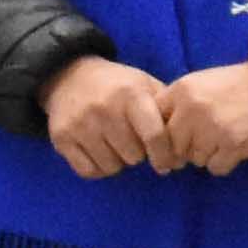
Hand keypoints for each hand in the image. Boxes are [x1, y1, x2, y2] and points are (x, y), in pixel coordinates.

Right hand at [45, 54, 171, 179]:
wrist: (69, 75)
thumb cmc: (117, 85)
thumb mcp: (144, 85)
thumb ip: (165, 108)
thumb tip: (185, 140)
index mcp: (131, 95)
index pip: (154, 135)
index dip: (164, 155)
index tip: (168, 164)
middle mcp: (105, 109)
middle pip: (134, 156)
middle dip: (139, 154)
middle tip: (134, 143)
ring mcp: (80, 125)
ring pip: (111, 167)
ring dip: (118, 162)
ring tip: (117, 146)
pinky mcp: (61, 138)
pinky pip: (88, 171)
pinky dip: (98, 168)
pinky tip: (100, 153)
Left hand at [153, 60, 247, 176]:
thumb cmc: (237, 85)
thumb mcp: (200, 83)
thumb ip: (176, 104)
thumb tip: (157, 139)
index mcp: (181, 91)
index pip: (155, 126)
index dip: (165, 135)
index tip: (177, 136)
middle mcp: (192, 110)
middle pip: (173, 147)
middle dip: (187, 148)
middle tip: (206, 138)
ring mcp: (212, 129)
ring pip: (194, 160)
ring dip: (208, 155)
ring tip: (225, 137)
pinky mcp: (233, 145)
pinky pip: (216, 168)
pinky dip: (225, 162)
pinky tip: (236, 146)